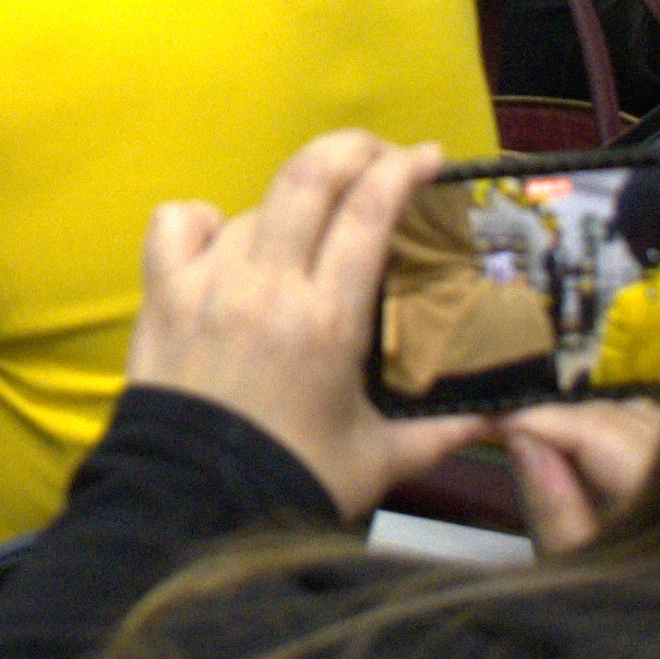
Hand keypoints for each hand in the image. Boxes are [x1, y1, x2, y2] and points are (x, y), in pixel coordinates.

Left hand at [124, 131, 439, 525]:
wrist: (192, 509)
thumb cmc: (289, 481)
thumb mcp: (380, 460)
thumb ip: (442, 432)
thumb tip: (497, 419)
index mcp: (327, 320)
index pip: (369, 210)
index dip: (403, 169)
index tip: (426, 157)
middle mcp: (266, 287)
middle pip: (310, 176)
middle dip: (354, 149)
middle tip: (381, 156)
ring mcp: (207, 284)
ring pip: (252, 207)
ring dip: (287, 209)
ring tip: (307, 237)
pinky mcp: (162, 295)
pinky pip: (177, 222)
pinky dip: (202, 220)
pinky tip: (223, 242)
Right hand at [487, 402, 659, 556]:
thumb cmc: (626, 617)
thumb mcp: (578, 567)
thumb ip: (552, 502)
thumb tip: (521, 438)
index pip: (595, 430)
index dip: (542, 418)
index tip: (492, 417)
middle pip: (619, 415)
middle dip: (564, 419)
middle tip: (511, 432)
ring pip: (641, 415)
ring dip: (592, 422)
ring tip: (547, 441)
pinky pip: (659, 431)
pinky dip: (620, 431)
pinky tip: (590, 451)